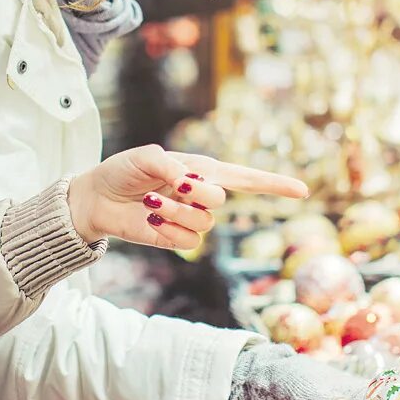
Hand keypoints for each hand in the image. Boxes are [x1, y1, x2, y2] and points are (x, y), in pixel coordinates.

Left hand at [66, 145, 306, 250]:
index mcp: (202, 170)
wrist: (97, 198)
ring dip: (174, 211)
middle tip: (172, 186)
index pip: (246, 178)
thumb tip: (189, 182)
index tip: (302, 190)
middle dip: (196, 193)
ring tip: (150, 202)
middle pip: (220, 199)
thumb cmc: (122, 171)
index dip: (274, 184)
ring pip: (202, 222)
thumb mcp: (144, 158)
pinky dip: (167, 229)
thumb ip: (169, 165)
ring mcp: (190, 218)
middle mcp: (201, 195)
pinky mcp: (176, 238)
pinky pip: (187, 240)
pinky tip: (150, 220)